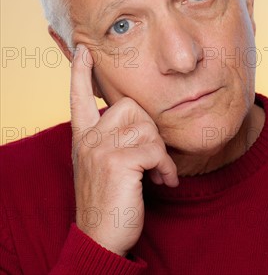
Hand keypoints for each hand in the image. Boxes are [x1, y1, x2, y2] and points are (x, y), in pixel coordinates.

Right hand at [70, 44, 178, 255]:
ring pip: (147, 127)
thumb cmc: (108, 199)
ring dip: (160, 152)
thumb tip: (140, 121)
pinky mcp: (118, 161)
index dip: (81, 73)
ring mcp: (101, 148)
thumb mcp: (102, 163)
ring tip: (159, 172)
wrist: (100, 238)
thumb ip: (111, 139)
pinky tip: (164, 181)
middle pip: (131, 107)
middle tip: (152, 156)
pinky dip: (166, 166)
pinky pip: (155, 149)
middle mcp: (88, 137)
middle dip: (149, 130)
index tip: (84, 51)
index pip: (78, 96)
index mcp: (83, 136)